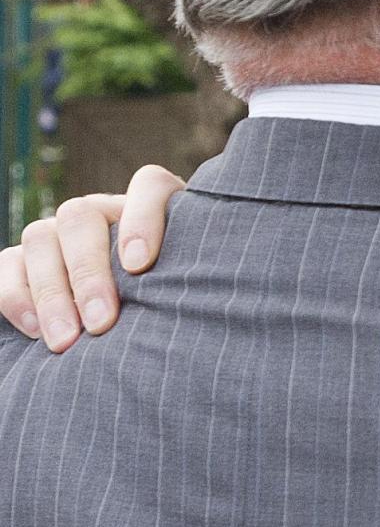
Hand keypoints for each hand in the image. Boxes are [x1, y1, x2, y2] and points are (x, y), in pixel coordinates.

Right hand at [0, 164, 183, 350]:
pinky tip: (36, 331)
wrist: (132, 333)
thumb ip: (196, 285)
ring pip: (41, 237)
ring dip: (52, 291)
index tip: (140, 266)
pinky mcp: (23, 262)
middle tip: (102, 323)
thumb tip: (212, 310)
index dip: (144, 218)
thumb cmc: (176, 309)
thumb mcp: (191, 292)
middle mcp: (101, 215)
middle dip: (89, 273)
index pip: (150, 185)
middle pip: (81, 217)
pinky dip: (16, 296)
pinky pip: (6, 265)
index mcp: (151, 211)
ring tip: (67, 341)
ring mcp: (58, 235)